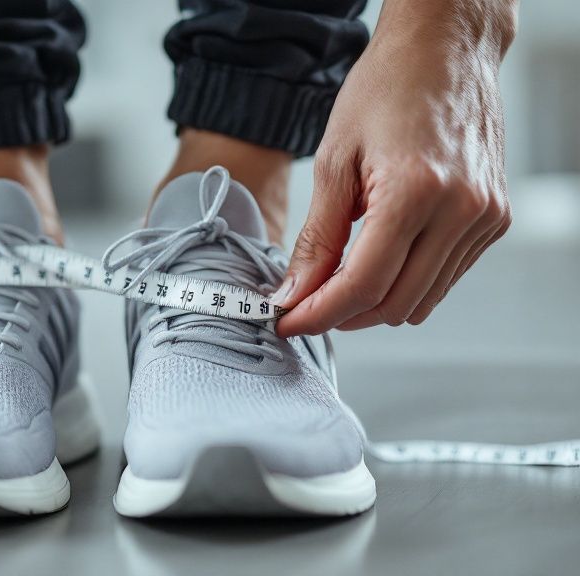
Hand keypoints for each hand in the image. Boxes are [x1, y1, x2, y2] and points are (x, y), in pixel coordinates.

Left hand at [274, 0, 516, 336]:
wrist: (445, 49)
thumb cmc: (385, 90)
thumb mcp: (334, 161)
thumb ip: (316, 237)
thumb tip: (294, 293)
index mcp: (416, 191)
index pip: (364, 284)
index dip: (319, 314)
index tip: (287, 322)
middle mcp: (461, 210)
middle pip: (395, 303)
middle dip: (343, 315)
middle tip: (304, 305)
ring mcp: (484, 217)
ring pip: (423, 299)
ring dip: (375, 303)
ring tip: (336, 280)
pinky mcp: (494, 219)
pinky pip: (446, 276)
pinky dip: (407, 281)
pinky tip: (378, 258)